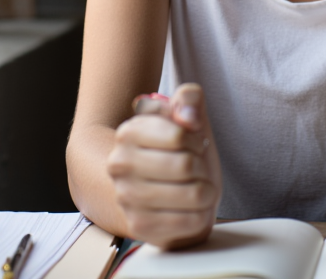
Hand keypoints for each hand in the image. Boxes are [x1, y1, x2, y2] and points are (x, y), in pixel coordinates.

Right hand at [106, 83, 221, 248]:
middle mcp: (119, 164)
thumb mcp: (189, 118)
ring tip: (194, 188)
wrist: (166, 195)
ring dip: (205, 191)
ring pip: (194, 193)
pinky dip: (201, 214)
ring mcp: (126, 197)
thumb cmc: (180, 154)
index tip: (191, 143)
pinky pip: (192, 220)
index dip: (196, 139)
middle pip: (186, 165)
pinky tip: (190, 209)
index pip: (180, 134)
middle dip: (201, 167)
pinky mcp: (140, 226)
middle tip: (195, 169)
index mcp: (128, 132)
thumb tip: (188, 117)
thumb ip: (189, 99)